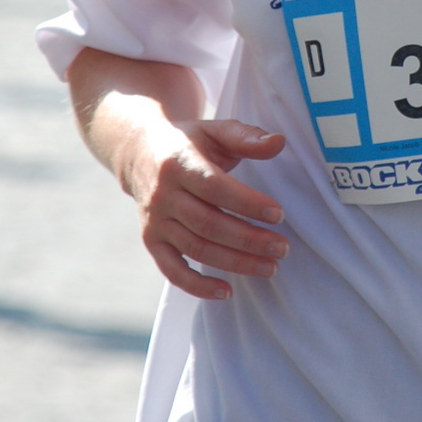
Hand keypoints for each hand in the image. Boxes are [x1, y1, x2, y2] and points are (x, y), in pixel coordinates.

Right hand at [124, 117, 287, 300]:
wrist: (139, 154)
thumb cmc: (189, 143)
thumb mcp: (215, 130)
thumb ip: (246, 136)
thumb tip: (279, 142)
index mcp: (179, 162)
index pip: (215, 187)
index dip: (247, 203)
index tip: (278, 214)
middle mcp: (163, 194)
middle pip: (209, 223)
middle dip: (249, 239)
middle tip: (282, 247)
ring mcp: (155, 221)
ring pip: (197, 248)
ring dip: (235, 262)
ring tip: (270, 267)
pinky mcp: (152, 241)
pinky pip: (172, 270)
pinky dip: (197, 285)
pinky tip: (227, 291)